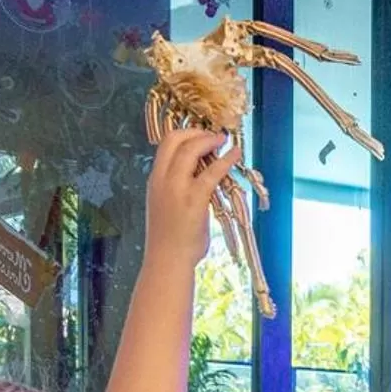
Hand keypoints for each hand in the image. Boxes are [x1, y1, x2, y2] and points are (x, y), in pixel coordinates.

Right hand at [144, 129, 238, 265]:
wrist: (167, 259)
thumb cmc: (170, 238)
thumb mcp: (166, 205)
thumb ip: (176, 188)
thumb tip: (198, 178)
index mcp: (155, 179)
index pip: (165, 143)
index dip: (185, 133)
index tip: (200, 135)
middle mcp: (162, 179)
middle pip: (176, 139)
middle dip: (197, 132)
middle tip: (213, 135)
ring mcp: (176, 187)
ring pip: (191, 150)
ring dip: (210, 141)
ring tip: (224, 141)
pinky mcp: (194, 199)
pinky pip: (212, 172)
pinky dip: (226, 160)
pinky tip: (235, 155)